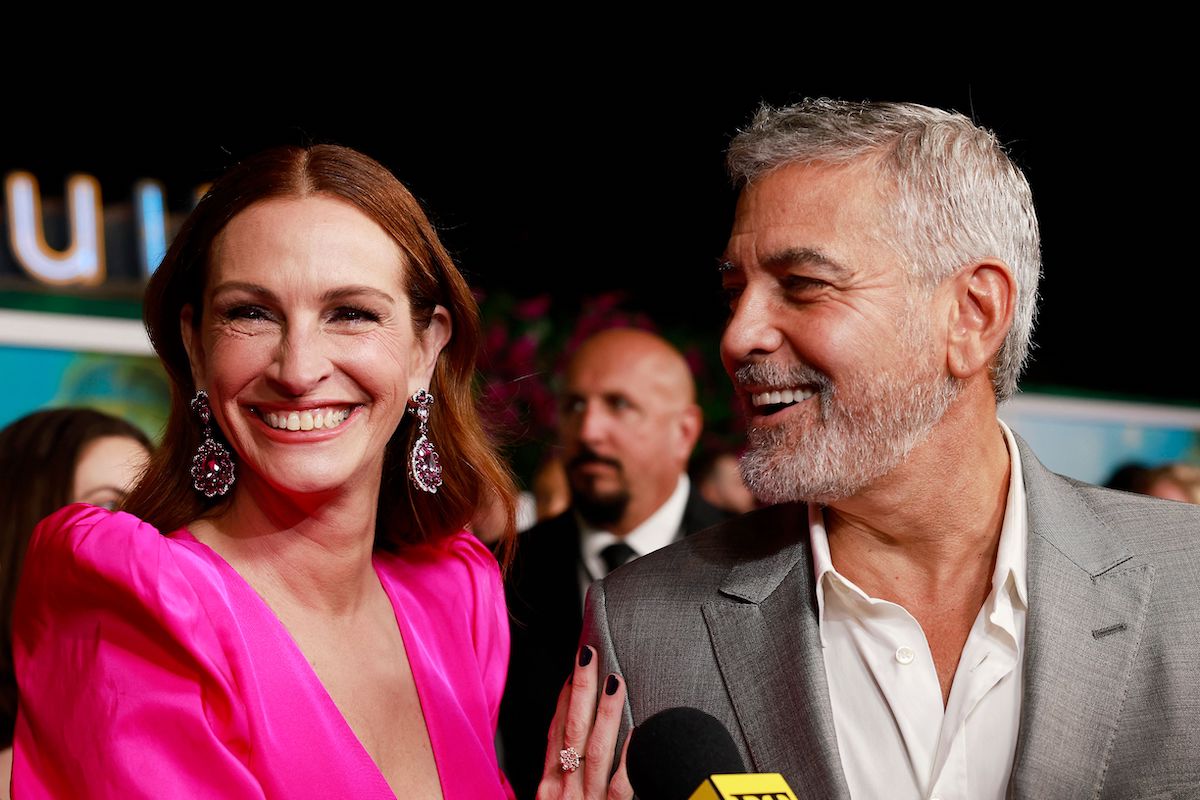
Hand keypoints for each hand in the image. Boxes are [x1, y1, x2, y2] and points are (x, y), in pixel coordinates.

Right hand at [535, 645, 632, 799]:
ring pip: (596, 750)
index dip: (565, 697)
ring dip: (605, 713)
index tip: (575, 667)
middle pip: (572, 730)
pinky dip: (628, 758)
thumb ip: (565, 776)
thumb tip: (573, 746)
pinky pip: (621, 786)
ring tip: (615, 681)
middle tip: (589, 654)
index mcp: (550, 784)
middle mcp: (564, 789)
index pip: (556, 731)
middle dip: (580, 688)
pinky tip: (637, 732)